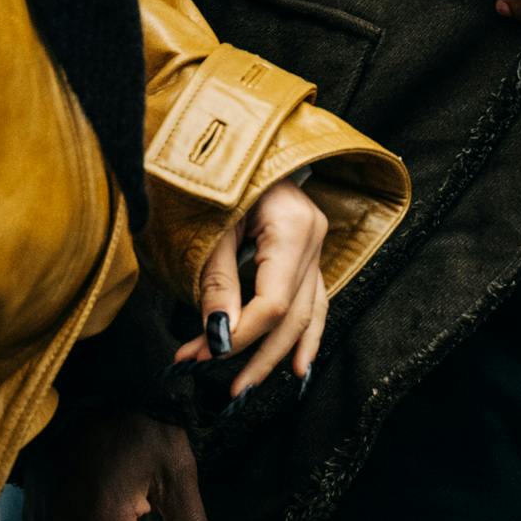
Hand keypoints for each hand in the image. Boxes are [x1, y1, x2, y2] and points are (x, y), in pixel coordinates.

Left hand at [172, 179, 329, 397]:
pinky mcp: (309, 251)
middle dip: (253, 354)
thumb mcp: (211, 223)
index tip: (203, 353)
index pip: (274, 302)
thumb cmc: (218, 169)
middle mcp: (314, 237)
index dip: (241, 335)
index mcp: (293, 225)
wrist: (236, 133)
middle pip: (293, 315)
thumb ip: (216, 280)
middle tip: (219, 385)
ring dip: (275, 354)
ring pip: (307, 314)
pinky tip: (297, 366)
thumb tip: (219, 336)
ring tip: (248, 386)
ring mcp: (317, 244)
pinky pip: (313, 301)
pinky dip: (303, 334)